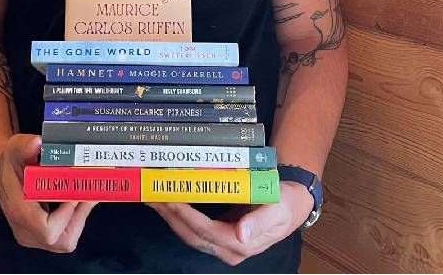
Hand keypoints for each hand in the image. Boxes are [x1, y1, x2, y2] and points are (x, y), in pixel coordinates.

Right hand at [0, 134, 97, 251]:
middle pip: (61, 241)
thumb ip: (24, 146)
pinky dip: (74, 220)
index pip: (48, 230)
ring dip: (79, 219)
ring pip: (65, 242)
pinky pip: (62, 237)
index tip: (75, 192)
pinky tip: (78, 199)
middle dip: (80, 217)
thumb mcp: (15, 147)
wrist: (3, 172)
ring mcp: (32, 236)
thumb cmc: (10, 160)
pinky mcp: (39, 236)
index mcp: (19, 212)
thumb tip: (37, 143)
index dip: (67, 215)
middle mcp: (24, 231)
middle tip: (90, 191)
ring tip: (87, 194)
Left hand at [147, 181, 312, 264]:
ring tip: (152, 197)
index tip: (172, 199)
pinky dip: (177, 216)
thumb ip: (260, 221)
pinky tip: (166, 202)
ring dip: (169, 216)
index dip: (187, 215)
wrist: (289, 205)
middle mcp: (228, 248)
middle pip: (191, 234)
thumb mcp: (278, 208)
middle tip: (152, 194)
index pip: (206, 230)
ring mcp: (221, 243)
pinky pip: (192, 228)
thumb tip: (241, 234)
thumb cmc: (283, 203)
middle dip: (170, 215)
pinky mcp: (217, 235)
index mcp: (241, 243)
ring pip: (188, 233)